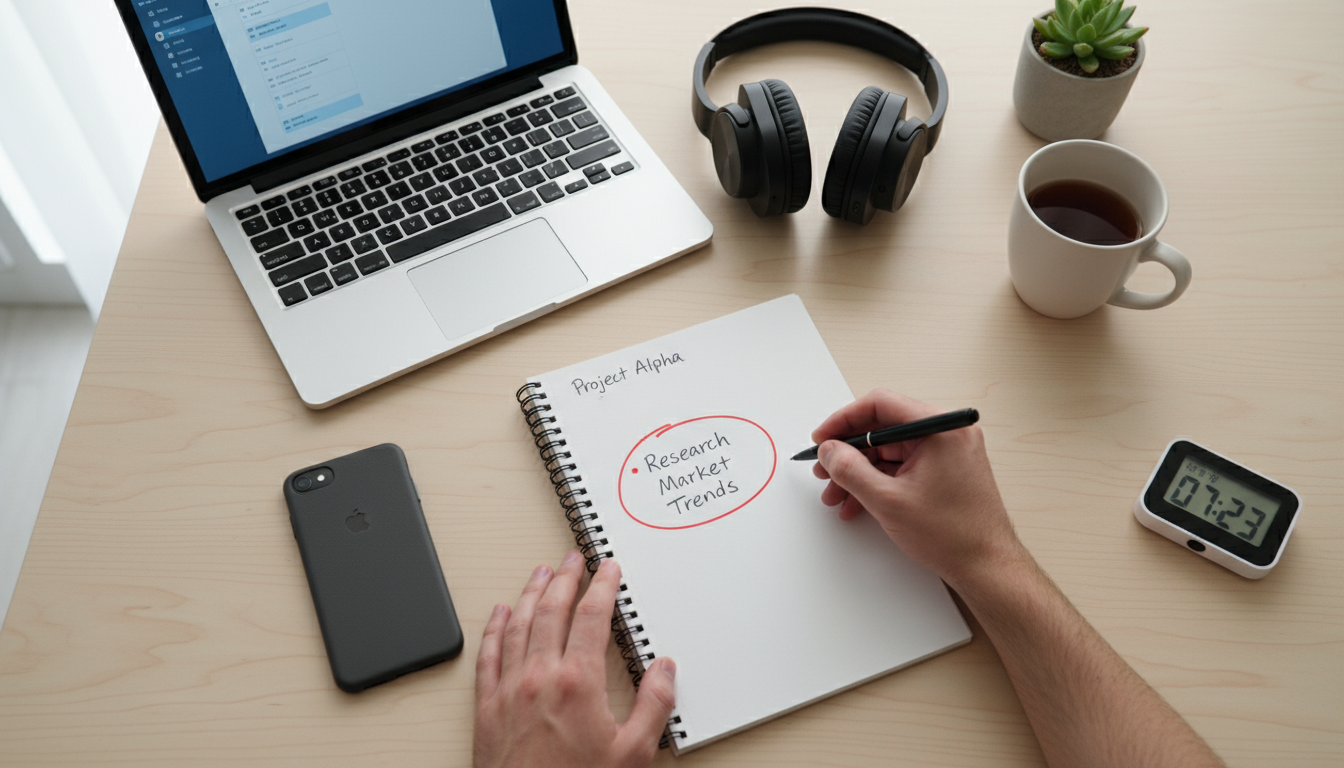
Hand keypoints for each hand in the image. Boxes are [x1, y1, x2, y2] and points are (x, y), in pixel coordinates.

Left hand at [473, 552, 676, 767]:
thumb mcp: (633, 754)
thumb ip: (654, 706)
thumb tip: (664, 669)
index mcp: (578, 682)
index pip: (592, 617)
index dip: (602, 587)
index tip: (608, 570)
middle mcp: (539, 677)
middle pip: (551, 610)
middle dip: (565, 579)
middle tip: (573, 559)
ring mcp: (508, 691)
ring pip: (517, 625)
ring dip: (529, 593)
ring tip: (540, 573)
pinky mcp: (486, 709)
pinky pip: (487, 656)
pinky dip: (493, 629)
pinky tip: (497, 615)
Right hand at [811, 389, 1026, 590]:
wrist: (985, 566)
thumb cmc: (953, 535)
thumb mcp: (887, 500)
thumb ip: (851, 470)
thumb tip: (829, 451)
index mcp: (941, 428)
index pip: (880, 405)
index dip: (843, 420)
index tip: (822, 438)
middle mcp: (947, 433)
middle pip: (883, 428)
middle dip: (848, 453)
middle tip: (825, 470)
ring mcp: (948, 451)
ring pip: (889, 451)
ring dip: (859, 472)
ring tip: (836, 495)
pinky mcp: (945, 469)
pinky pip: (903, 466)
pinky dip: (878, 481)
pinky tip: (857, 502)